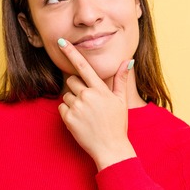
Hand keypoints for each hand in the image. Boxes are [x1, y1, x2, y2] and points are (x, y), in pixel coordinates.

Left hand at [57, 38, 136, 170]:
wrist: (110, 147)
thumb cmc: (117, 124)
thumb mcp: (121, 101)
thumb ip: (120, 79)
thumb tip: (128, 61)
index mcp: (100, 89)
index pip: (83, 66)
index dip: (71, 53)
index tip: (61, 42)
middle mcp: (87, 96)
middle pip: (71, 81)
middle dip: (77, 88)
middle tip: (88, 102)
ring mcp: (77, 107)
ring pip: (67, 95)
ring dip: (73, 102)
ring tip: (86, 114)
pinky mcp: (68, 119)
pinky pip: (62, 108)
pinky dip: (68, 113)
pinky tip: (80, 121)